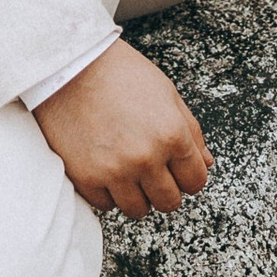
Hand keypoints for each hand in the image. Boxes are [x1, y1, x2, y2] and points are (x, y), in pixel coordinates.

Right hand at [35, 40, 210, 215]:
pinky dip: (107, 192)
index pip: (195, 181)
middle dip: (164, 189)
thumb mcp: (167, 93)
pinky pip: (105, 205)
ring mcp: (114, 171)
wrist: (70, 66)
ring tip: (127, 170)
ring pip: (138, 210)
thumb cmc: (120, 73)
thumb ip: (191, 132)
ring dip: (136, 194)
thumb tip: (206, 163)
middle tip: (151, 170)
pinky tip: (104, 167)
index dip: (188, 176)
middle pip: (169, 202)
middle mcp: (146, 158)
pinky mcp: (85, 177)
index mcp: (172, 135)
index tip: (177, 171)